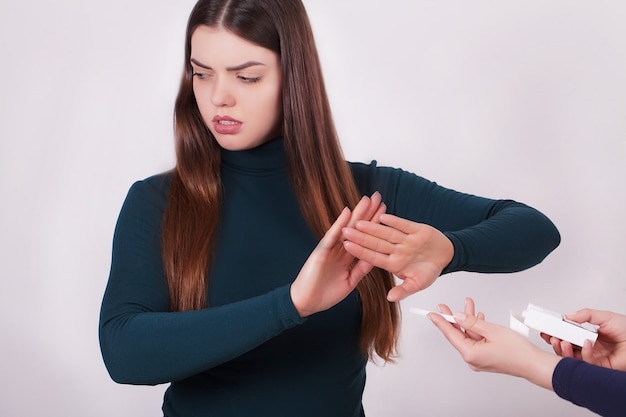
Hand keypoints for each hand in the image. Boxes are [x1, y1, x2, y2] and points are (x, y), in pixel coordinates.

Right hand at [290, 193, 385, 316]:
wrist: (306, 303)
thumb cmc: (325, 294)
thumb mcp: (350, 281)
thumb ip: (361, 269)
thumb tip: (375, 258)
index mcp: (346, 256)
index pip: (363, 237)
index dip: (374, 224)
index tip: (385, 212)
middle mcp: (339, 249)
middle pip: (357, 228)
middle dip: (368, 213)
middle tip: (379, 197)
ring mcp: (330, 249)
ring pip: (347, 228)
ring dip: (357, 213)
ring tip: (368, 199)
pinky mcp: (321, 252)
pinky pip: (332, 236)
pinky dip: (339, 224)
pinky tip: (346, 212)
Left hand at [341, 213, 453, 301]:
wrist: (446, 256)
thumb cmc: (430, 270)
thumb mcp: (418, 284)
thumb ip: (404, 290)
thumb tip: (390, 298)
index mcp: (394, 263)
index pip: (373, 257)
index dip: (360, 251)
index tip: (346, 246)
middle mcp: (397, 250)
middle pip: (376, 243)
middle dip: (360, 237)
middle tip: (344, 230)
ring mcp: (405, 240)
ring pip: (387, 233)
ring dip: (373, 227)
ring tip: (358, 221)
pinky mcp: (416, 230)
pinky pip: (403, 225)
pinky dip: (394, 221)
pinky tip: (382, 216)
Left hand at [430, 298, 559, 390]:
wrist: (533, 364)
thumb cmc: (518, 351)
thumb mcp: (492, 330)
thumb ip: (472, 322)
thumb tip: (457, 317)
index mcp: (471, 354)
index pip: (451, 334)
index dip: (441, 322)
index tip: (432, 314)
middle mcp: (472, 359)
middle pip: (458, 335)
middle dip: (454, 319)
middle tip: (445, 307)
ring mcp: (479, 360)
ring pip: (469, 336)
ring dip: (469, 321)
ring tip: (469, 305)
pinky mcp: (485, 358)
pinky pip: (476, 341)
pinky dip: (477, 329)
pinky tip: (478, 318)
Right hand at [541, 308, 625, 371]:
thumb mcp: (605, 317)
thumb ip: (586, 315)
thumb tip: (568, 315)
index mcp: (590, 336)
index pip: (568, 336)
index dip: (557, 333)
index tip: (548, 329)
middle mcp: (590, 348)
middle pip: (566, 348)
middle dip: (555, 342)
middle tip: (550, 336)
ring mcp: (594, 358)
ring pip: (572, 358)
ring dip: (563, 350)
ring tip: (561, 341)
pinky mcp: (600, 367)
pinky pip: (586, 362)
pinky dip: (583, 353)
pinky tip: (586, 344)